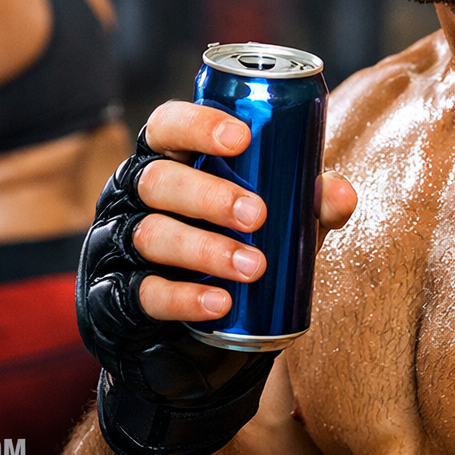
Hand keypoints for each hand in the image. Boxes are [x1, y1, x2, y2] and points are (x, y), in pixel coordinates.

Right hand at [76, 101, 355, 454]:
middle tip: (257, 213)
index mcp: (167, 158)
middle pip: (156, 179)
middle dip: (207, 194)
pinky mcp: (114, 296)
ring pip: (150, 234)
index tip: (242, 138)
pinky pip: (143, 293)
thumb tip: (340, 195)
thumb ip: (302, 202)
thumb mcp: (269, 219)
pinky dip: (183, 298)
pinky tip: (220, 303)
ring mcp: (117, 245)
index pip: (167, 125)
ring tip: (254, 266)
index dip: (197, 124)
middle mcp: (132, 195)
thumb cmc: (229, 243)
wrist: (189, 329)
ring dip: (204, 248)